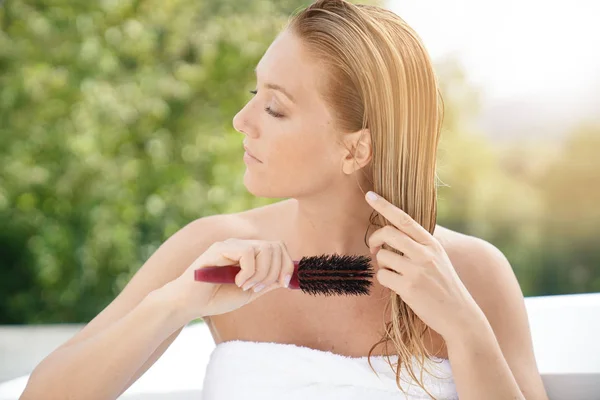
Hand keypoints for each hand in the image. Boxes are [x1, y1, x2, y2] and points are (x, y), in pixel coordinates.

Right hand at [164, 238, 294, 321]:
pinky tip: (237, 282)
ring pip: (264, 249)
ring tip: (246, 286)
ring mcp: (231, 245)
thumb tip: (287, 277)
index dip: (286, 265)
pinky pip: (248, 253)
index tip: (282, 284)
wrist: (189, 304)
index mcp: (251, 254)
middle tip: (258, 288)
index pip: (279, 248)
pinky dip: (248, 271)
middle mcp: (242, 245)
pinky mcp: (220, 248)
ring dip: (261, 273)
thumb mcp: (249, 292)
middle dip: (274, 271)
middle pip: (276, 246)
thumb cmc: (216, 298)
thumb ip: (267, 283)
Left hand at [365, 191, 484, 340]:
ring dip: (382, 265)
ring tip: (396, 273)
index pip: (404, 219)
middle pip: (388, 233)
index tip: (370, 195)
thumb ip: (419, 244)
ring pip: (382, 257)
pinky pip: (382, 276)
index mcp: (432, 243)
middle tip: (375, 247)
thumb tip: (392, 231)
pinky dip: (385, 280)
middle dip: (375, 239)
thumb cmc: (443, 285)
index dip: (385, 206)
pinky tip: (398, 286)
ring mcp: (417, 270)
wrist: (459, 314)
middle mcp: (425, 253)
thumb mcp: (438, 258)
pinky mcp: (408, 287)